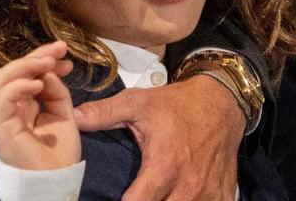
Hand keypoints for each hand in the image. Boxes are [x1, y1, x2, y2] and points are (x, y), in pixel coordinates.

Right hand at [0, 41, 79, 171]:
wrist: (56, 182)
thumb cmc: (59, 154)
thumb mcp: (63, 113)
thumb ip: (56, 90)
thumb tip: (48, 70)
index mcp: (24, 104)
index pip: (27, 72)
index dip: (44, 57)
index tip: (64, 52)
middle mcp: (11, 107)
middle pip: (14, 70)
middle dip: (36, 55)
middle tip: (58, 50)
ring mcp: (4, 116)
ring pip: (3, 78)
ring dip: (26, 65)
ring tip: (47, 62)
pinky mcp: (2, 126)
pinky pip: (4, 99)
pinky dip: (19, 85)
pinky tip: (38, 83)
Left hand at [74, 74, 241, 199]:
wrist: (220, 104)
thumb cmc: (175, 105)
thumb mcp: (138, 103)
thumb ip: (104, 114)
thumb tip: (73, 120)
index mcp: (164, 165)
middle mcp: (188, 187)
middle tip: (133, 198)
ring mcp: (208, 196)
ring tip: (153, 198)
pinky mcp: (223, 199)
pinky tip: (176, 199)